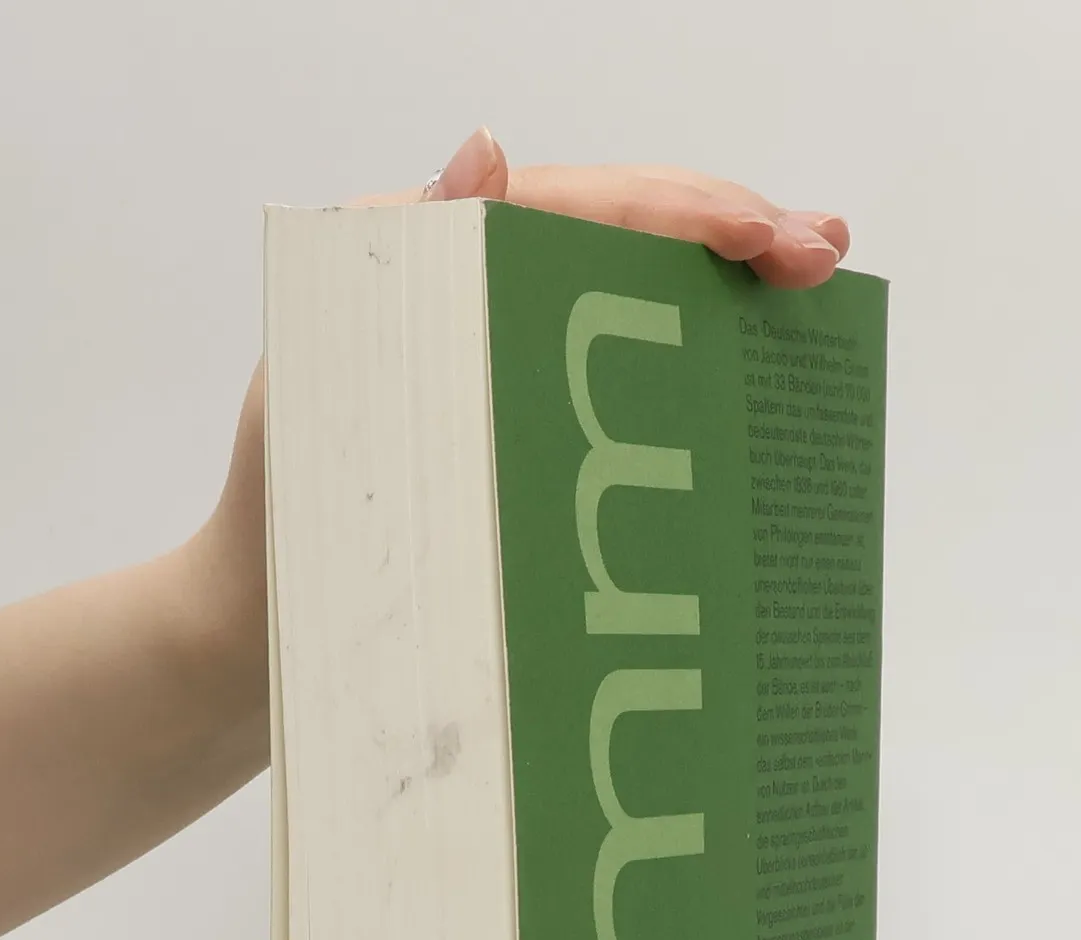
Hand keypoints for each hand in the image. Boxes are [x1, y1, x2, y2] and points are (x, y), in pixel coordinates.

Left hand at [187, 131, 852, 655]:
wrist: (253, 645)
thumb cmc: (274, 528)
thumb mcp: (320, 395)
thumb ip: (395, 280)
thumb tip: (485, 153)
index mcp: (415, 265)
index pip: (571, 209)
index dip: (682, 211)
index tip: (776, 236)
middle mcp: (461, 300)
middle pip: (615, 242)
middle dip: (729, 238)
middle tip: (826, 253)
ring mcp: (492, 365)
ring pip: (626, 305)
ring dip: (723, 297)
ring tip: (814, 290)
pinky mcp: (510, 433)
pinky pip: (609, 383)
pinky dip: (683, 375)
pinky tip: (748, 380)